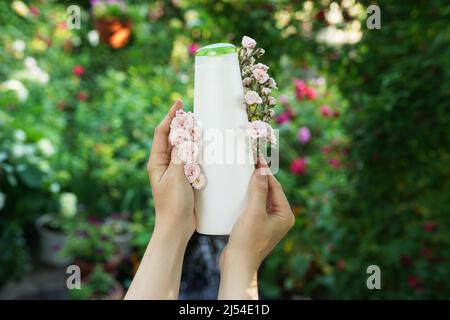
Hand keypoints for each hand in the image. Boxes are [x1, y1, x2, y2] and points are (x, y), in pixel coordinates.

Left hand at [147, 99, 194, 242]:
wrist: (177, 228)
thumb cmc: (173, 204)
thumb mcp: (177, 177)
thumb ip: (181, 155)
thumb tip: (185, 134)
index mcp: (157, 162)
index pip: (161, 133)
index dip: (169, 116)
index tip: (179, 102)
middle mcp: (164, 164)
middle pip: (172, 138)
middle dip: (181, 124)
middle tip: (194, 113)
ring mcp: (175, 172)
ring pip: (182, 148)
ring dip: (190, 137)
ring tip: (201, 126)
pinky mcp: (185, 179)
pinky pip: (191, 160)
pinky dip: (197, 152)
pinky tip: (206, 148)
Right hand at [219, 158, 294, 298]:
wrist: (237, 265)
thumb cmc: (247, 241)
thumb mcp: (253, 212)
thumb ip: (258, 190)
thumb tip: (262, 170)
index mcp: (285, 215)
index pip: (276, 187)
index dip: (265, 172)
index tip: (256, 157)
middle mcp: (279, 218)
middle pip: (269, 191)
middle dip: (259, 177)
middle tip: (248, 162)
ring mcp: (268, 222)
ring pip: (260, 197)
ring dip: (252, 186)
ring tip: (241, 173)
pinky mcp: (256, 225)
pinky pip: (253, 205)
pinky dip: (246, 197)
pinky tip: (237, 191)